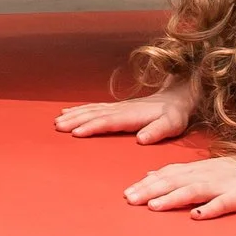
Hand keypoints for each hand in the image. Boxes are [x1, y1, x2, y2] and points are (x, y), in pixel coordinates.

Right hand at [53, 74, 195, 142]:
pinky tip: (69, 111)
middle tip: (58, 126)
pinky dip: (79, 109)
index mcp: (132, 116)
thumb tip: (142, 139)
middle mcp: (121, 109)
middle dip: (75, 120)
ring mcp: (117, 107)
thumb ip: (157, 131)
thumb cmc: (174, 115)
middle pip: (94, 114)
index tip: (76, 132)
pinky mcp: (116, 107)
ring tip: (58, 121)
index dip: (92, 127)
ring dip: (74, 115)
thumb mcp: (171, 125)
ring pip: (91, 110)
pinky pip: (94, 107)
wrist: (177, 96)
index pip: (108, 122)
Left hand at [124, 142, 235, 218]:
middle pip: (175, 182)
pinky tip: (197, 217)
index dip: (146, 184)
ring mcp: (223, 185)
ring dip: (173, 198)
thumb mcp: (204, 169)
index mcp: (197, 170)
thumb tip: (148, 176)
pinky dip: (211, 209)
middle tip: (130, 201)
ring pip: (194, 191)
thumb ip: (177, 173)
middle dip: (151, 191)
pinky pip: (224, 204)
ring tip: (154, 206)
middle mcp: (206, 175)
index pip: (167, 175)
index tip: (126, 193)